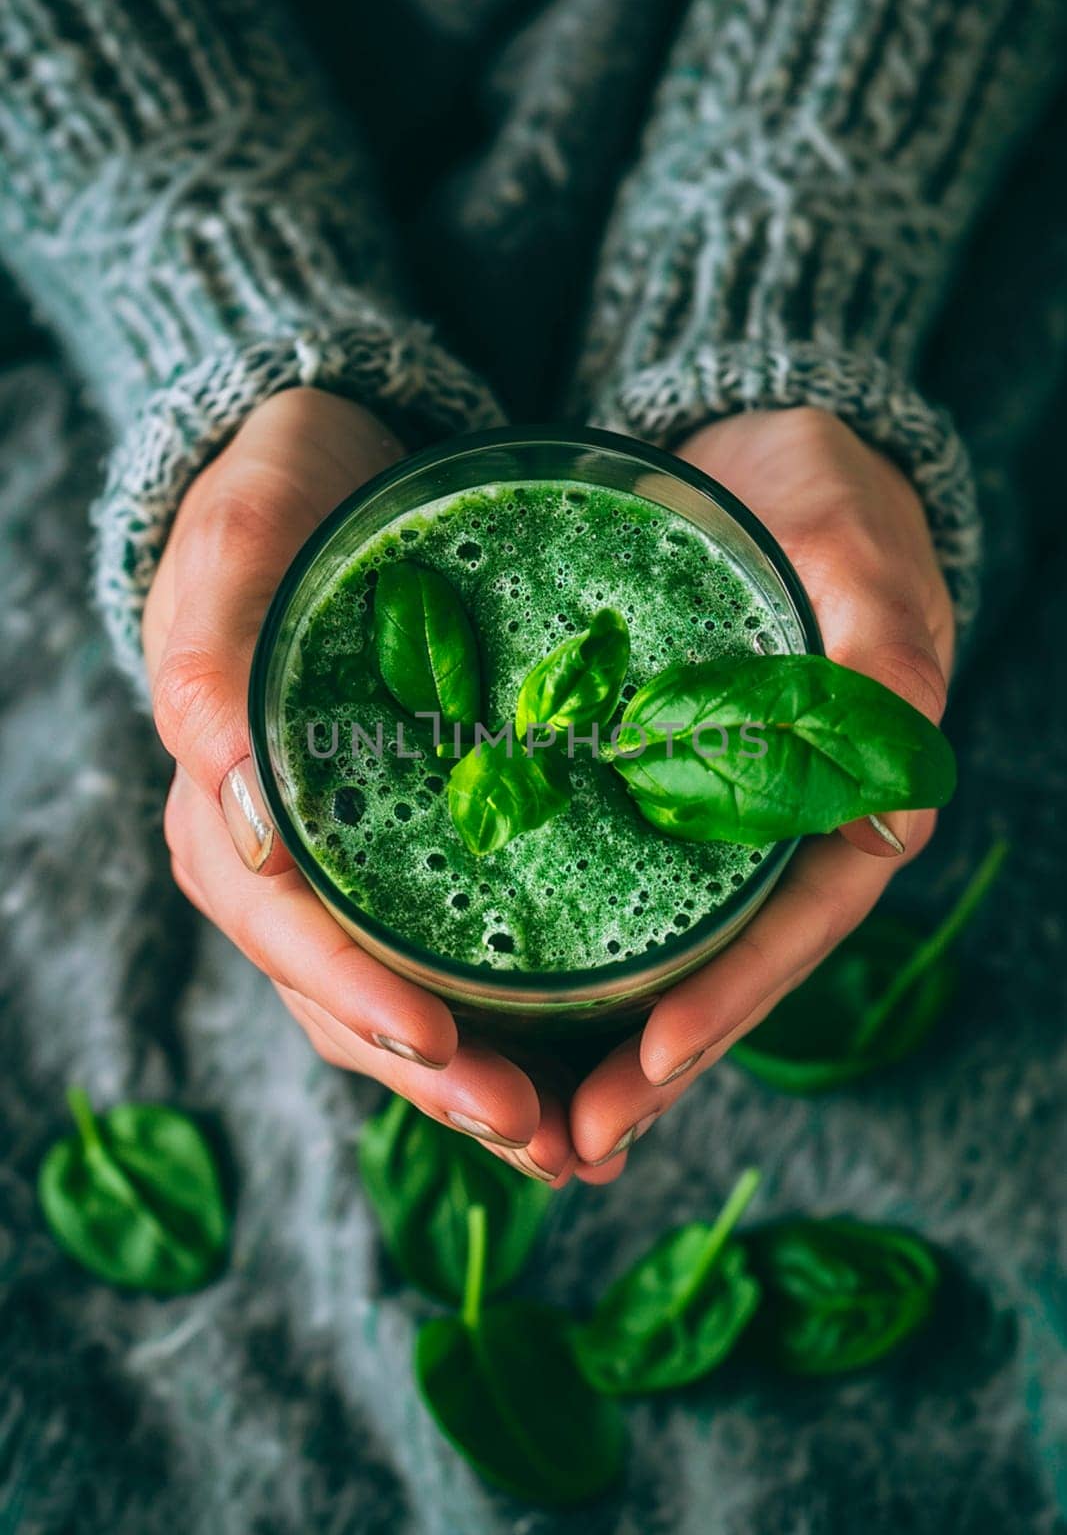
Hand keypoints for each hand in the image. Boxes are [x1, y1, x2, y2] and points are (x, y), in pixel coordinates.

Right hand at [145, 389, 574, 1187]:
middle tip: (551, 1136)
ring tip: (590, 1142)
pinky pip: (460, 963)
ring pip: (414, 1009)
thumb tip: (235, 807)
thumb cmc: (283, 502)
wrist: (341, 478)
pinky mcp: (418, 862)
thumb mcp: (245, 546)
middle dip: (451, 1082)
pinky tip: (593, 1071)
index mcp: (231, 817)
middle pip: (359, 1005)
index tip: (452, 1049)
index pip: (290, 936)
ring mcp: (356, 877)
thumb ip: (215, 663)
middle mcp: (288, 871)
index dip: (365, 1001)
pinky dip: (521, 1026)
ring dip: (495, 1086)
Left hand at [568, 407, 955, 1178]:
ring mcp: (719, 822)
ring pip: (669, 953)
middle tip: (567, 1140)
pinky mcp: (657, 798)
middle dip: (653, 1062)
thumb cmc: (822, 499)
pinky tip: (511, 1008)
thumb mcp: (855, 548)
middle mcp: (785, 826)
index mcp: (852, 792)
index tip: (648, 1058)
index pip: (795, 922)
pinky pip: (621, 895)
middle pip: (726, 967)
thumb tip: (887, 755)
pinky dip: (578, 963)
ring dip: (607, 1042)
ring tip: (531, 1121)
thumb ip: (880, 637)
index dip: (729, 996)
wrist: (758, 458)